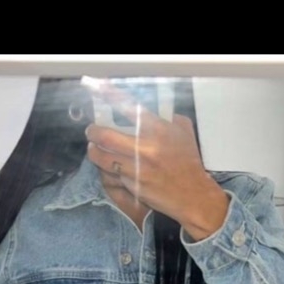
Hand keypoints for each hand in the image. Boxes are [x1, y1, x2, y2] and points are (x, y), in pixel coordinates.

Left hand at [85, 83, 228, 240]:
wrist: (192, 194)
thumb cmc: (188, 162)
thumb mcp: (184, 132)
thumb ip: (168, 117)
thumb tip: (154, 109)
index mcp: (158, 130)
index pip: (129, 108)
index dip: (111, 96)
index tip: (99, 88)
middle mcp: (144, 147)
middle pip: (106, 136)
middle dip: (93, 132)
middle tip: (91, 130)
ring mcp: (136, 168)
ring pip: (103, 157)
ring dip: (93, 151)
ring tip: (93, 148)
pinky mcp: (132, 184)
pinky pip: (111, 174)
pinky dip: (106, 168)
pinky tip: (106, 166)